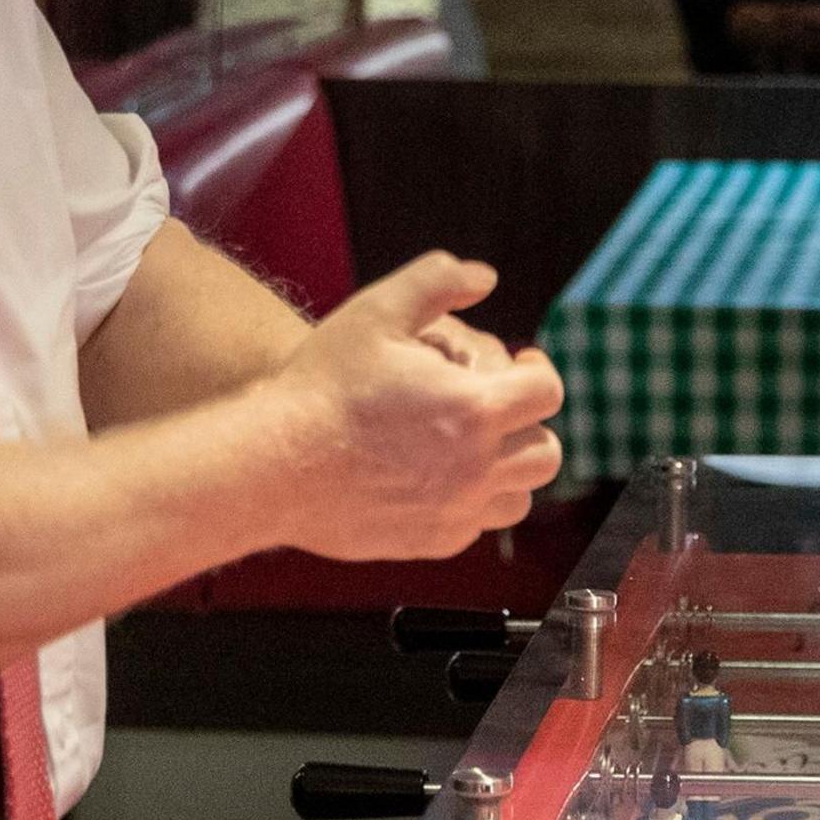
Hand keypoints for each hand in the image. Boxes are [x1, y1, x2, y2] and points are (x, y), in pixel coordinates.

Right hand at [268, 252, 565, 559]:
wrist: (272, 466)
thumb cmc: (321, 387)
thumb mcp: (375, 312)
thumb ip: (437, 281)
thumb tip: (485, 277)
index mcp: (474, 410)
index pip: (547, 393)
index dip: (538, 370)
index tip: (521, 365)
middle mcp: (476, 468)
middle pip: (546, 451)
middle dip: (530, 423)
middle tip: (499, 406)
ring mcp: (456, 512)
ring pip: (521, 496)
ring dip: (510, 467)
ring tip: (476, 443)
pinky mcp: (432, 542)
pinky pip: (478, 525)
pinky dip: (473, 502)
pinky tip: (439, 476)